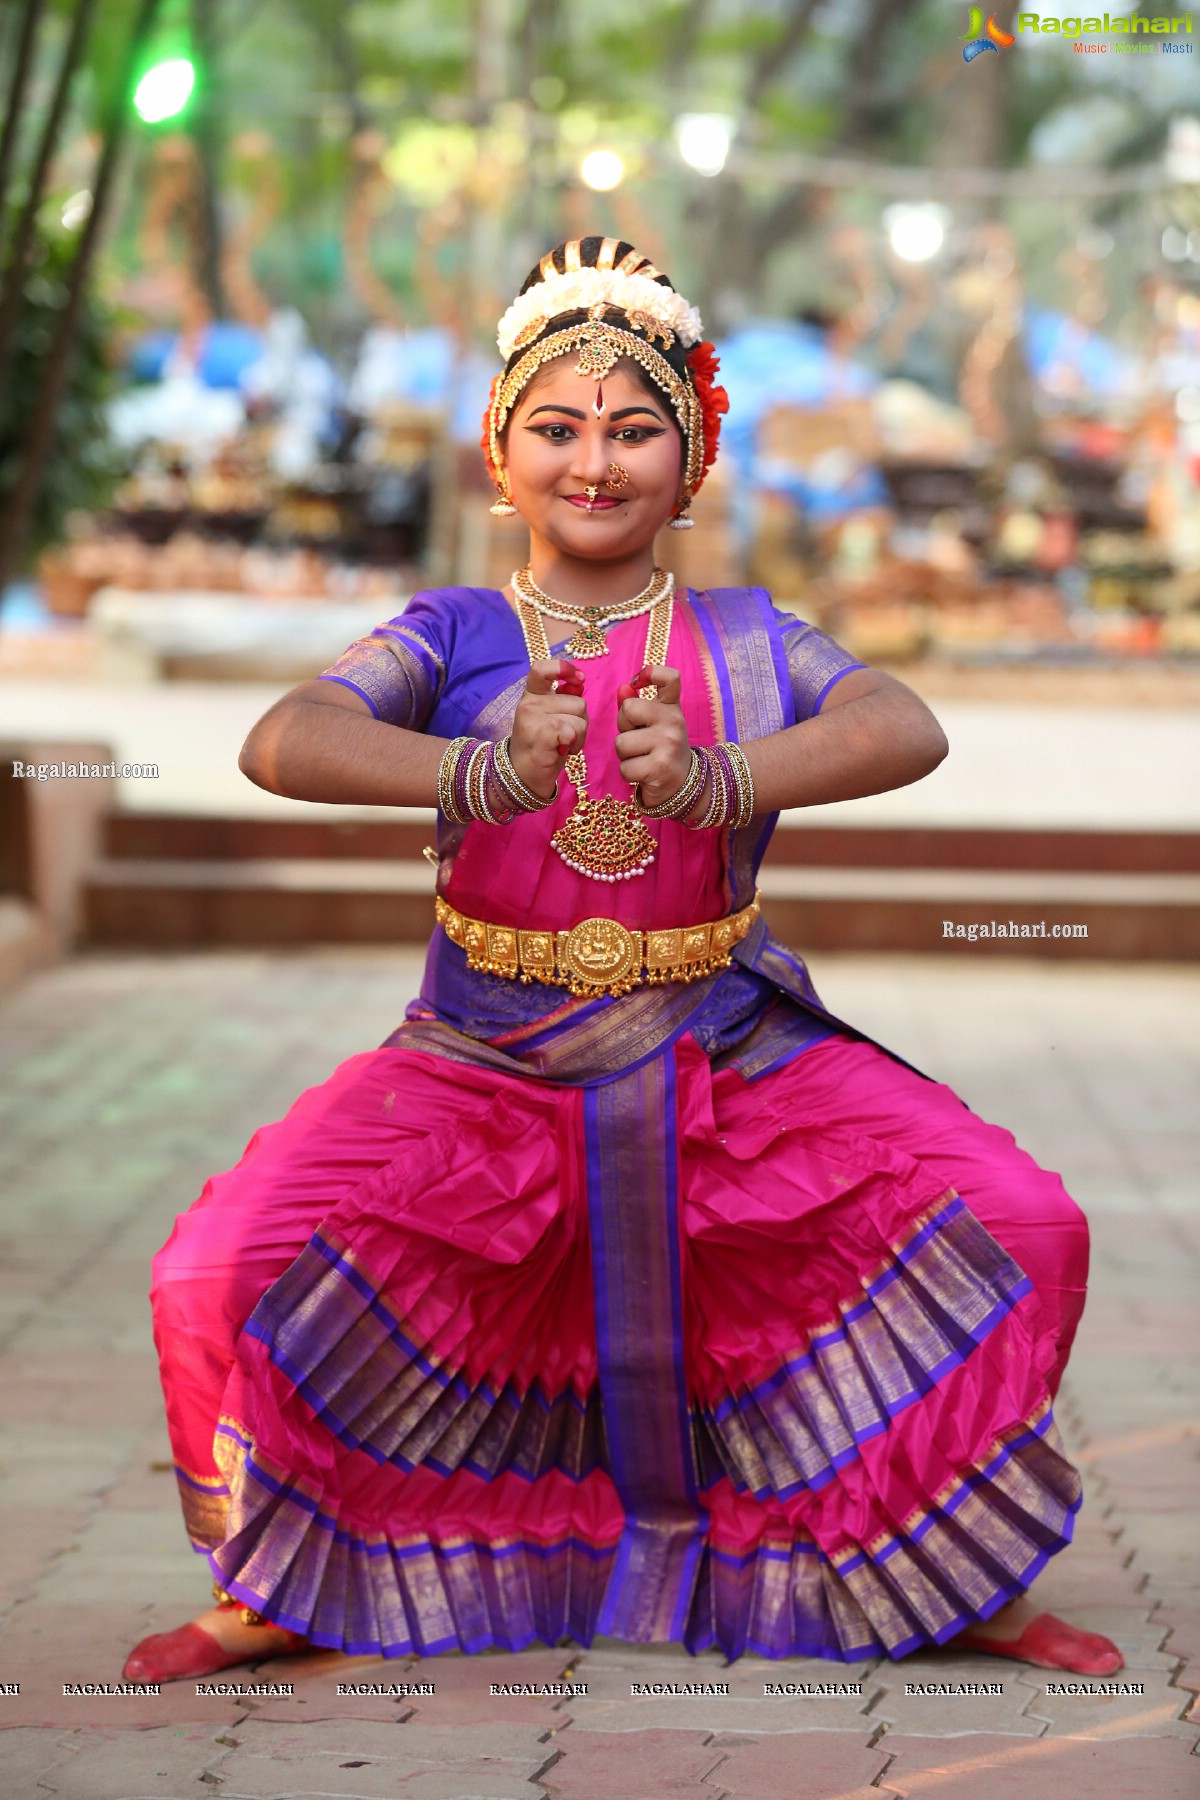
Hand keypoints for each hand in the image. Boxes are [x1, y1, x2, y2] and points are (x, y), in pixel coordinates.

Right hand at [509, 657, 587, 799]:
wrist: (523, 776)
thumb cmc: (542, 745)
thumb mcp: (553, 716)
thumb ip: (565, 697)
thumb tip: (579, 682)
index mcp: (532, 694)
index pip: (542, 668)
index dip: (564, 669)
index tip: (579, 678)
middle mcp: (529, 704)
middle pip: (578, 702)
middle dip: (581, 721)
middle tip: (567, 736)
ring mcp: (531, 720)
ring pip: (580, 719)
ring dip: (580, 736)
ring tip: (564, 745)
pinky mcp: (539, 737)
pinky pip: (569, 731)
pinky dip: (573, 743)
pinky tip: (563, 750)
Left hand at [614, 663, 691, 810]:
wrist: (682, 785)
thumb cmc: (660, 750)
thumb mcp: (652, 724)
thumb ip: (635, 705)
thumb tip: (623, 688)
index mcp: (672, 708)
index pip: (670, 677)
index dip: (651, 673)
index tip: (638, 681)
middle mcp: (674, 722)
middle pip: (628, 709)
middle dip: (624, 727)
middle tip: (639, 740)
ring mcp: (668, 744)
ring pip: (621, 742)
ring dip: (624, 755)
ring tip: (641, 758)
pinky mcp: (660, 767)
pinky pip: (625, 767)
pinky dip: (628, 774)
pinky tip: (643, 774)